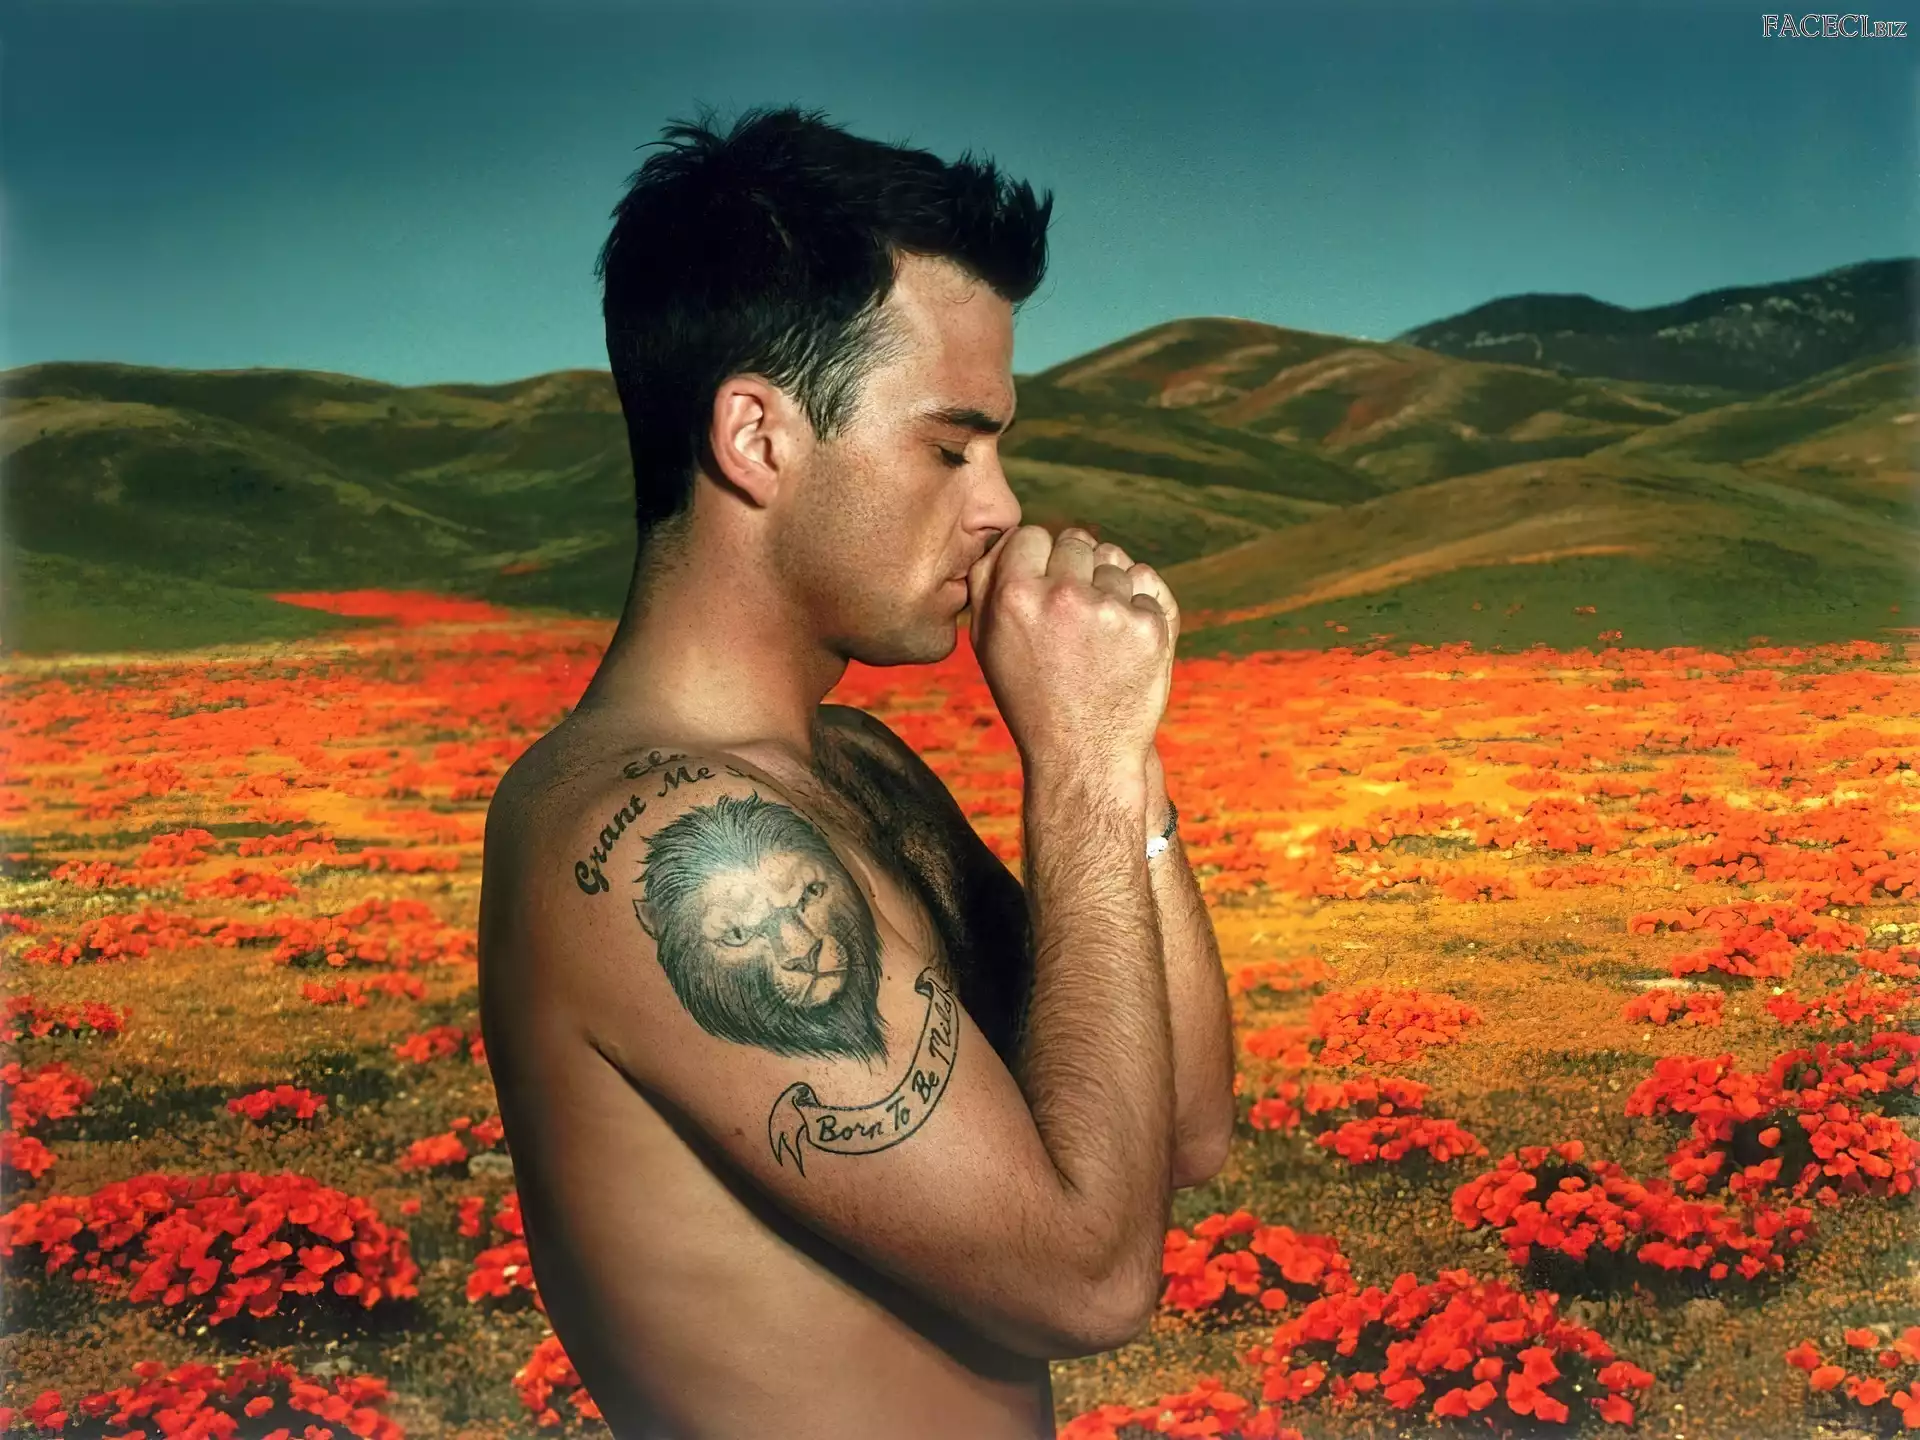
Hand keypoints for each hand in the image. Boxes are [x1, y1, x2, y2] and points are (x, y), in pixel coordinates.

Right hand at [967, 524, 1173, 779]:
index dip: (1037, 559)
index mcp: (1015, 596)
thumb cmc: (1031, 699)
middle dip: (1075, 569)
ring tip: (1096, 636)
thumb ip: (987, 583)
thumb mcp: (989, 644)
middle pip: (1075, 541)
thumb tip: (1006, 537)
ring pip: (1114, 560)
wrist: (1085, 756)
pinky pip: (1145, 584)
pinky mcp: (1150, 626)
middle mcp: (1063, 596)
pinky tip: (1122, 643)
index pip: (1031, 534)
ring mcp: (1111, 610)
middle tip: (1071, 617)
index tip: (1043, 587)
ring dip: (1108, 587)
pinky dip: (1138, 607)